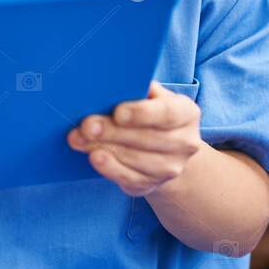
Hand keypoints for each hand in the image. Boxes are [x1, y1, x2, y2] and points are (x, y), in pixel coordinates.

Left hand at [67, 80, 204, 196]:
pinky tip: (95, 157)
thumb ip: (138, 89)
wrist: (164, 150)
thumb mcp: (151, 96)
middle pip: (148, 138)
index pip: (167, 113)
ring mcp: (171, 167)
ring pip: (138, 160)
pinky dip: (110, 168)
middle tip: (87, 125)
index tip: (117, 112)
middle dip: (114, 132)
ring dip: (106, 148)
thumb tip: (108, 84)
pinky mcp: (152, 184)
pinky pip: (130, 178)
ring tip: (81, 139)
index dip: (141, 113)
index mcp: (187, 113)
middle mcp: (185, 142)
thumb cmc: (151, 112)